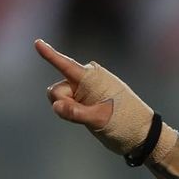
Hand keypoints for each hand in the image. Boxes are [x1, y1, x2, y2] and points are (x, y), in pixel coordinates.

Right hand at [34, 38, 175, 158]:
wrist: (141, 135)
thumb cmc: (124, 124)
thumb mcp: (99, 120)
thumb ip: (76, 112)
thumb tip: (57, 106)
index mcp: (91, 78)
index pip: (65, 65)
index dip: (50, 54)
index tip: (37, 43)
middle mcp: (86, 80)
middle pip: (57, 89)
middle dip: (63, 102)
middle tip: (87, 115)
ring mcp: (85, 91)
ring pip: (60, 98)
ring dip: (68, 109)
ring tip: (92, 117)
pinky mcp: (86, 101)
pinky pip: (68, 104)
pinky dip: (72, 112)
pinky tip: (89, 118)